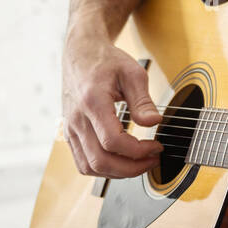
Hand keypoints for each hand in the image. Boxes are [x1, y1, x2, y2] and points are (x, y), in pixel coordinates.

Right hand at [61, 33, 163, 177]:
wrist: (81, 54)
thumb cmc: (106, 61)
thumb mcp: (132, 73)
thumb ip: (143, 100)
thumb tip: (154, 122)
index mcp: (92, 102)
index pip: (113, 141)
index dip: (138, 151)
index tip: (157, 146)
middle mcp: (77, 119)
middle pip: (100, 160)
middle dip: (131, 168)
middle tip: (153, 160)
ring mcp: (70, 129)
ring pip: (90, 167)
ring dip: (118, 172)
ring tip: (141, 163)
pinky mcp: (70, 134)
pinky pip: (83, 162)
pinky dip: (104, 169)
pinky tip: (123, 161)